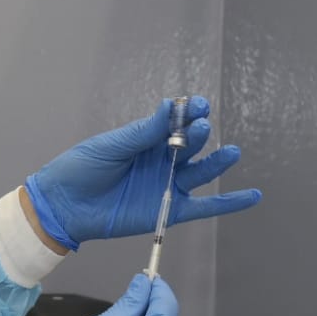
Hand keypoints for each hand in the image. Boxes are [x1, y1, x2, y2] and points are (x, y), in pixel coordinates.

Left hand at [25, 97, 261, 249]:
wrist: (63, 206)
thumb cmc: (80, 170)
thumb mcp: (109, 146)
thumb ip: (141, 133)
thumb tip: (169, 108)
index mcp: (146, 139)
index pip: (175, 122)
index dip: (188, 113)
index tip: (197, 105)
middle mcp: (162, 160)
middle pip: (190, 144)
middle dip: (198, 134)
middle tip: (200, 127)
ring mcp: (167, 185)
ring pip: (201, 172)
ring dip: (217, 162)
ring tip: (230, 152)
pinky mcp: (168, 210)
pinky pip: (204, 206)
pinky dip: (228, 203)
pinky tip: (252, 196)